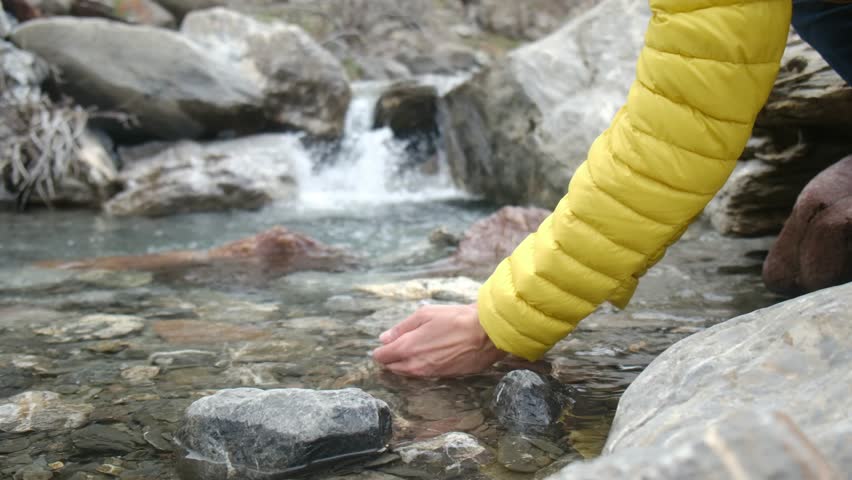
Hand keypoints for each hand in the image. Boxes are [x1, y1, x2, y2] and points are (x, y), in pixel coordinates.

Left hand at [372, 304, 506, 376]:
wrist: (485, 334)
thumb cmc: (455, 319)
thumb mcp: (425, 314)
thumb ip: (402, 328)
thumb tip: (384, 338)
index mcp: (407, 348)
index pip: (382, 356)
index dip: (380, 350)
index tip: (383, 344)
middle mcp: (415, 365)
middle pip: (392, 367)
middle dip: (390, 358)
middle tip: (393, 347)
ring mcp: (429, 373)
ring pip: (407, 373)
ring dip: (403, 364)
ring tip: (408, 352)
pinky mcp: (443, 376)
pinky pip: (422, 374)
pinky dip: (418, 367)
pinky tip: (425, 356)